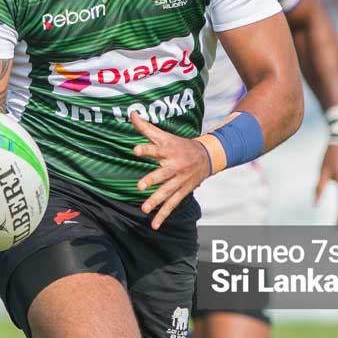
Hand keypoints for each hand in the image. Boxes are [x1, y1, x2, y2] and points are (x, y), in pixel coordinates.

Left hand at [131, 113, 211, 229]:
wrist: (207, 157)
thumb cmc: (179, 145)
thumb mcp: (165, 135)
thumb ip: (146, 127)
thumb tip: (131, 113)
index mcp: (168, 150)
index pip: (155, 148)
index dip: (145, 149)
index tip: (135, 150)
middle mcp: (174, 166)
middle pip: (162, 174)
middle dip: (152, 180)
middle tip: (140, 186)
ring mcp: (179, 180)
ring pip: (167, 192)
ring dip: (156, 201)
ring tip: (145, 209)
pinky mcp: (182, 192)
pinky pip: (172, 205)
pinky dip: (163, 216)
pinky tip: (154, 225)